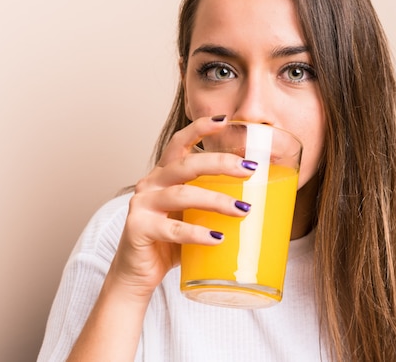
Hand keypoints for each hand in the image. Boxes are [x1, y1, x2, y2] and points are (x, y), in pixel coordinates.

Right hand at [107, 116, 255, 299]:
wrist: (136, 275)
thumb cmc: (168, 244)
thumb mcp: (191, 217)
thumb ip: (211, 204)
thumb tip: (258, 202)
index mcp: (164, 175)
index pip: (180, 143)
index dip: (200, 128)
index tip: (224, 120)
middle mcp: (151, 184)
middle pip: (186, 164)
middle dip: (220, 163)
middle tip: (249, 169)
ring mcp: (142, 205)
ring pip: (183, 194)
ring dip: (216, 200)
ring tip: (242, 209)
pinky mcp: (138, 228)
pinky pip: (173, 229)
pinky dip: (198, 233)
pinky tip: (217, 238)